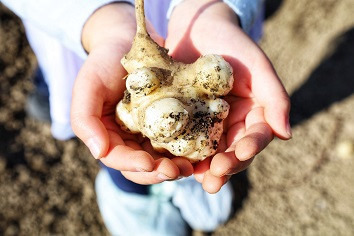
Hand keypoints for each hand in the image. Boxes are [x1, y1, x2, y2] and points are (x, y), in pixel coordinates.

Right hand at [71, 3, 192, 183]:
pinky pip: (174, 143)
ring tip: (189, 167)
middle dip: (157, 172)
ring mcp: (147, 132)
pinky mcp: (166, 123)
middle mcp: (127, 138)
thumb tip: (100, 153)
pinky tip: (196, 153)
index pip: (116, 158)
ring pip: (160, 159)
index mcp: (107, 134)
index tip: (149, 163)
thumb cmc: (104, 63)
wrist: (127, 42)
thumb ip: (85, 119)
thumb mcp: (88, 85)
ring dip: (173, 167)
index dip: (131, 164)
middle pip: (140, 166)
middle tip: (176, 171)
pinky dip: (184, 151)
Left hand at [166, 0, 290, 192]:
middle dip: (226, 167)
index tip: (242, 153)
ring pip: (209, 153)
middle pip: (232, 152)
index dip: (250, 147)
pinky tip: (176, 164)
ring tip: (198, 179)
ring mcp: (207, 125)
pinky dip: (183, 154)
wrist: (198, 29)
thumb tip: (285, 134)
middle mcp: (231, 124)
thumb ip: (274, 97)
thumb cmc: (232, 44)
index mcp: (252, 114)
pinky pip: (185, 141)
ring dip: (204, 169)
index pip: (255, 137)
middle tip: (214, 179)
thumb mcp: (257, 66)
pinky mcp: (185, 121)